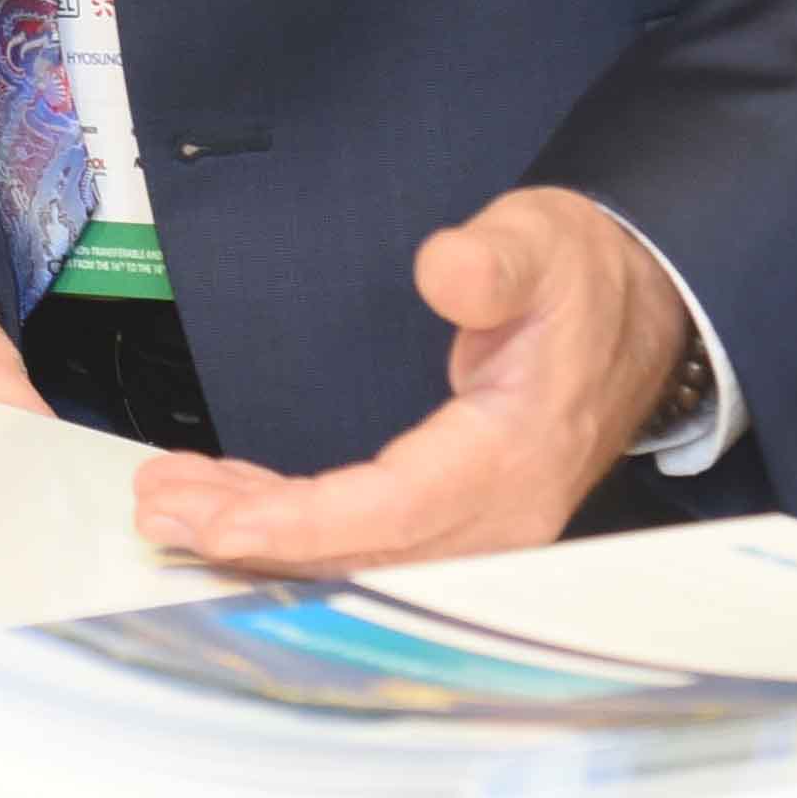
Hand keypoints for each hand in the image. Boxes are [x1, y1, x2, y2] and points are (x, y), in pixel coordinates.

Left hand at [130, 188, 693, 570]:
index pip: (395, 510)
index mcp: (514, 456)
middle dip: (256, 539)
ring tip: (171, 505)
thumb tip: (444, 271)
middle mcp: (501, 514)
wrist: (634, 307)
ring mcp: (481, 524)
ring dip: (262, 533)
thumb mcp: (542, 244)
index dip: (302, 522)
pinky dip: (294, 522)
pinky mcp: (458, 513)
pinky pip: (367, 536)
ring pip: (357, 553)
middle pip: (363, 551)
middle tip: (161, 512)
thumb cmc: (580, 278)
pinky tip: (231, 501)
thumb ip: (493, 260)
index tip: (220, 518)